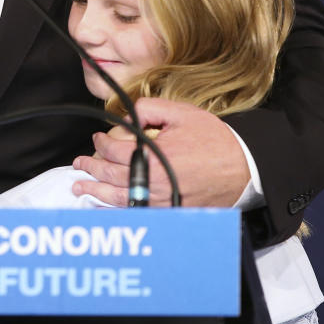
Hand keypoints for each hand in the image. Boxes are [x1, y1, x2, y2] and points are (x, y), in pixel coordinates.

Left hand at [71, 98, 249, 206]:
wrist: (243, 166)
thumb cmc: (213, 139)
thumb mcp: (180, 113)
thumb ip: (148, 109)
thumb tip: (126, 117)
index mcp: (153, 155)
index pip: (114, 150)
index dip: (101, 143)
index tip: (97, 138)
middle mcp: (153, 181)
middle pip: (111, 175)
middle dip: (91, 167)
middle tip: (79, 163)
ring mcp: (161, 199)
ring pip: (119, 198)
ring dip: (96, 191)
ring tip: (80, 187)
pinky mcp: (170, 212)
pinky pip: (137, 213)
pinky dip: (116, 212)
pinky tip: (104, 210)